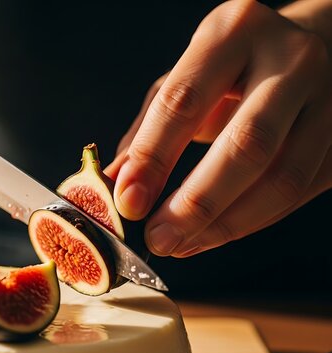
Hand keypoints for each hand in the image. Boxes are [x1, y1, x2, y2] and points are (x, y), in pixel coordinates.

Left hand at [106, 0, 331, 256]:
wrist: (314, 48)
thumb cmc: (235, 66)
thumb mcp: (185, 78)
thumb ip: (148, 129)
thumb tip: (116, 183)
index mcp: (234, 34)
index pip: (185, 101)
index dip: (154, 157)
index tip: (129, 201)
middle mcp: (289, 61)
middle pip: (246, 145)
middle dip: (197, 204)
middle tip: (160, 239)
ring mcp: (327, 100)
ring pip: (282, 178)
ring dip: (226, 225)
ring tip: (183, 245)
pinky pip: (297, 193)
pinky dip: (250, 223)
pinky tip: (214, 235)